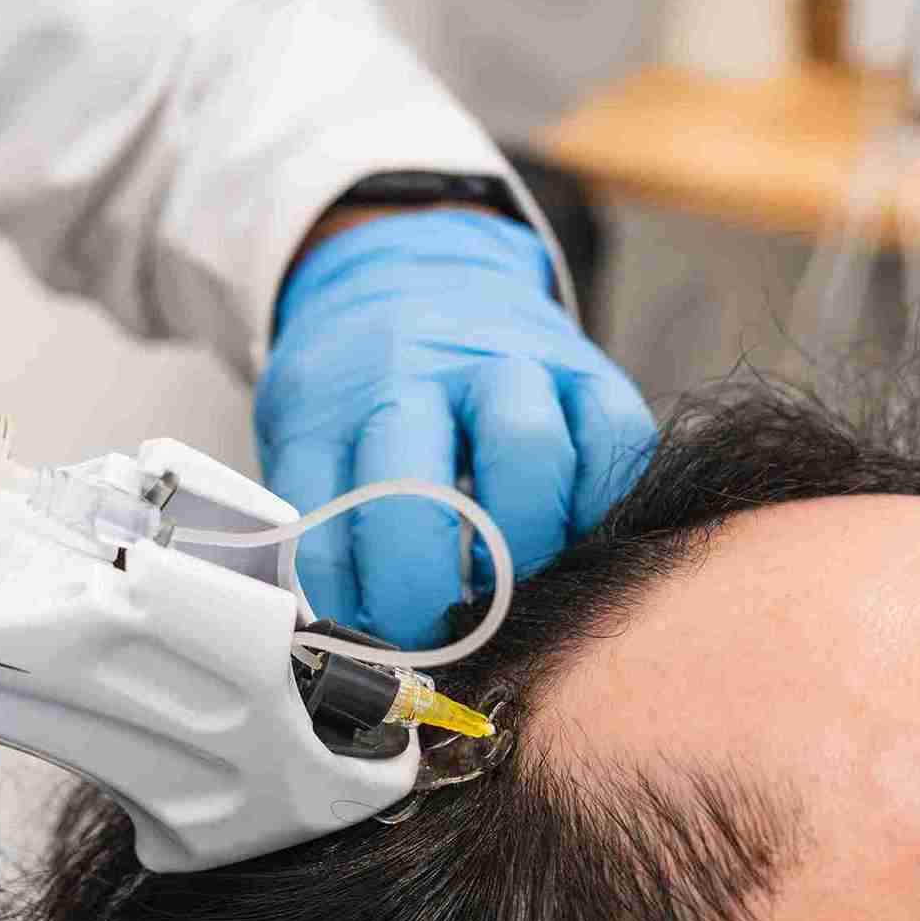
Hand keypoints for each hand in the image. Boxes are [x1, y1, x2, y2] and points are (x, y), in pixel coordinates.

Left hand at [257, 207, 654, 647]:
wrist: (407, 271)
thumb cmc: (356, 388)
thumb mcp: (305, 440)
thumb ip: (321, 528)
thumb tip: (345, 638)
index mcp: (330, 408)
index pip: (327, 526)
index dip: (354, 608)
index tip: (371, 649)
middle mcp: (416, 378)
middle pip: (419, 493)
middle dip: (428, 592)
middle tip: (441, 636)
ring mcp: (505, 364)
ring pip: (526, 450)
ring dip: (524, 545)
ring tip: (515, 590)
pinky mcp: (584, 366)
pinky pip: (614, 439)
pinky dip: (602, 504)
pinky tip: (573, 535)